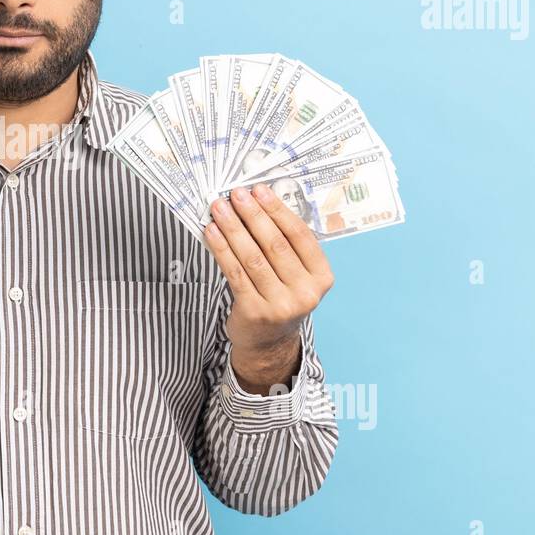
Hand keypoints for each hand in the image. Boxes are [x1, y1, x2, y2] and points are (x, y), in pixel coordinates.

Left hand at [203, 181, 334, 388]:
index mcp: (321, 277)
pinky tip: (212, 232)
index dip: (278, 210)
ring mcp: (281, 305)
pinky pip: (235, 273)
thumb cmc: (279, 299)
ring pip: (252, 257)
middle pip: (275, 244)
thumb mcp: (294, 276)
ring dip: (233, 228)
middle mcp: (306, 292)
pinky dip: (222, 249)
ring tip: (219, 208)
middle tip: (236, 194)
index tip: (260, 190)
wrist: (268, 344)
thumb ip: (284, 245)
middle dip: (252, 215)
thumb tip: (256, 204)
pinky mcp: (255, 312)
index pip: (300, 236)